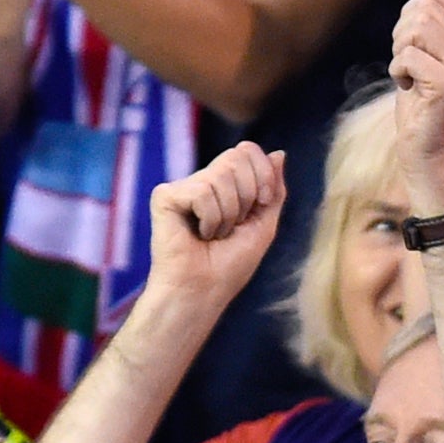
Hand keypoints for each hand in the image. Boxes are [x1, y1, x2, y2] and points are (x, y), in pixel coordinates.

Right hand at [144, 140, 294, 310]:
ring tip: (213, 235)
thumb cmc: (230, 266)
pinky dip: (210, 219)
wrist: (203, 291)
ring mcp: (182, 187)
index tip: (262, 202)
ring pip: (221, 176)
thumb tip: (278, 153)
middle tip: (232, 226)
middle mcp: (202, 181)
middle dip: (247, 196)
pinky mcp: (165, 196)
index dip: (262, 172)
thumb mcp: (264, 225)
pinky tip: (197, 234)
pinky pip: (202, 191)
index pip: (247, 150)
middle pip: (236, 156)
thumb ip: (273, 190)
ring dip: (228, 214)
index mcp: (225, 185)